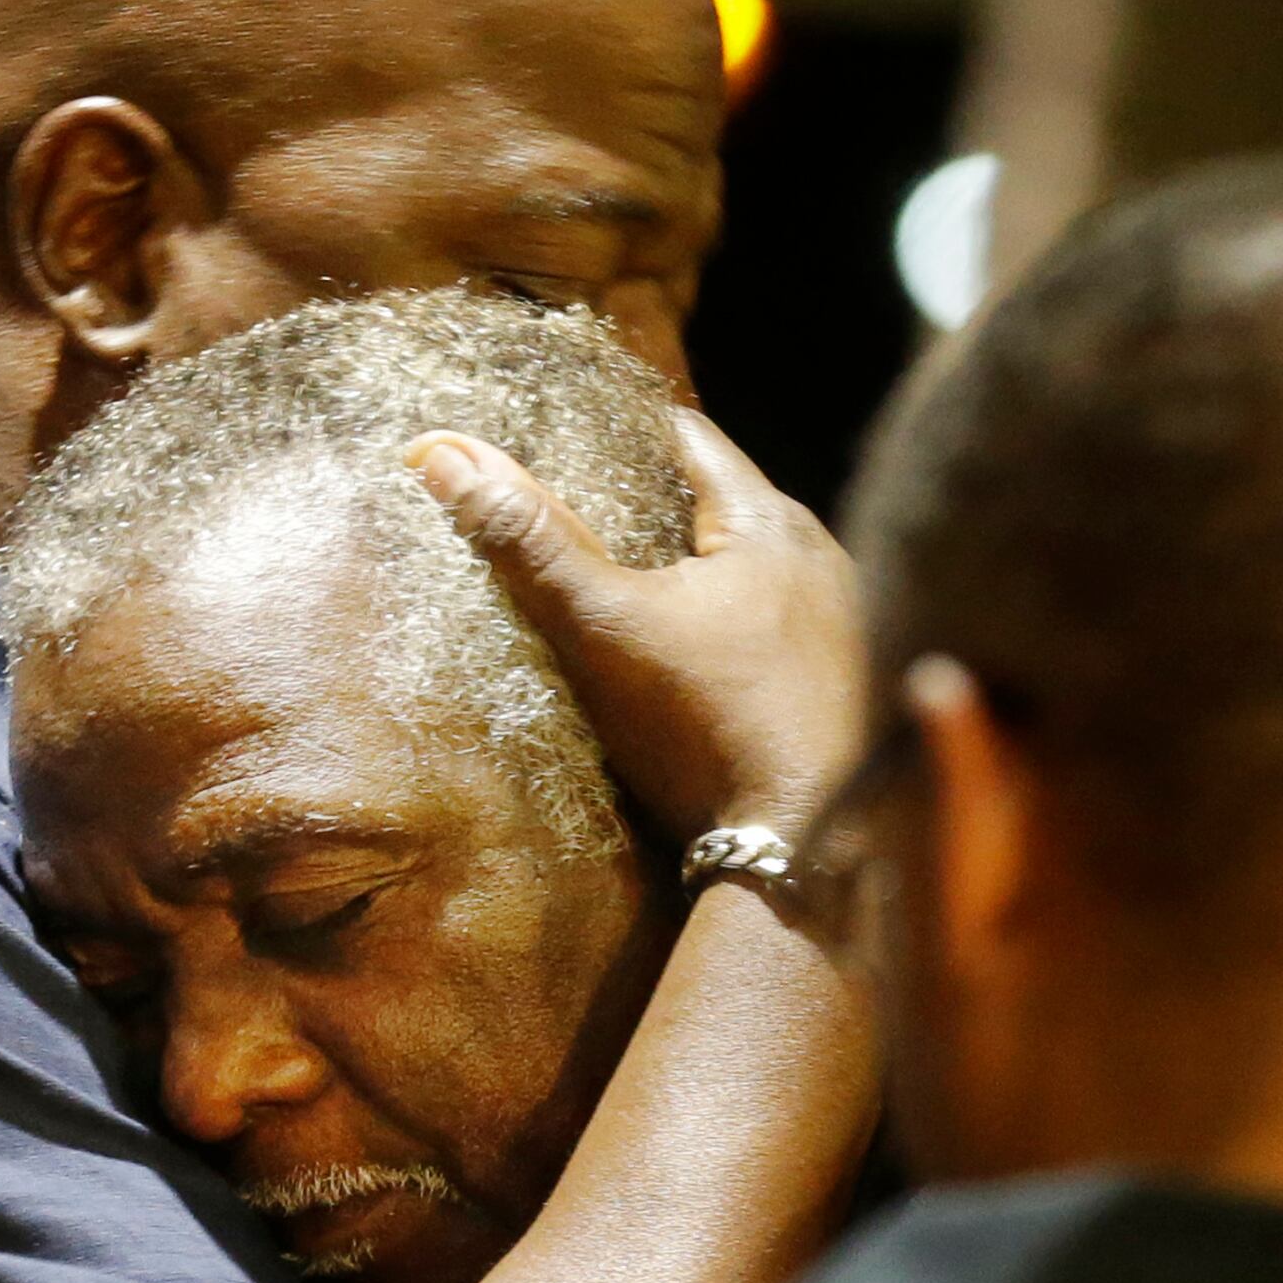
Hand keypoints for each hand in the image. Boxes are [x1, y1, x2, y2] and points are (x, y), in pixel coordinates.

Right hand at [408, 409, 866, 846]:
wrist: (807, 850)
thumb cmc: (710, 724)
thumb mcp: (604, 626)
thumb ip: (529, 542)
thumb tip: (443, 453)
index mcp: (770, 522)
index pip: (686, 437)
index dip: (617, 432)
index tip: (560, 439)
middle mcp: (820, 558)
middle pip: (718, 503)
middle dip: (649, 504)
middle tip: (575, 515)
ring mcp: (839, 625)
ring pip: (747, 569)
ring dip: (690, 570)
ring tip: (624, 586)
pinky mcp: (837, 685)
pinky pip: (769, 626)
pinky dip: (722, 624)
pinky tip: (688, 659)